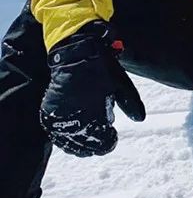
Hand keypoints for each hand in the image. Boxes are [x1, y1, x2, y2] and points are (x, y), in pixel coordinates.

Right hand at [40, 21, 145, 156]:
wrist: (76, 52)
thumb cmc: (101, 68)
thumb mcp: (122, 85)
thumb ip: (131, 104)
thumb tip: (140, 119)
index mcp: (93, 114)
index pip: (101, 141)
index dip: (108, 143)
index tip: (113, 140)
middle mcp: (74, 119)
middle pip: (84, 143)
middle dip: (95, 145)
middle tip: (103, 144)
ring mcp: (59, 117)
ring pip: (68, 142)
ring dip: (79, 145)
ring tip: (89, 145)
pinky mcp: (48, 113)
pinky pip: (55, 134)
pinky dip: (64, 139)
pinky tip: (72, 139)